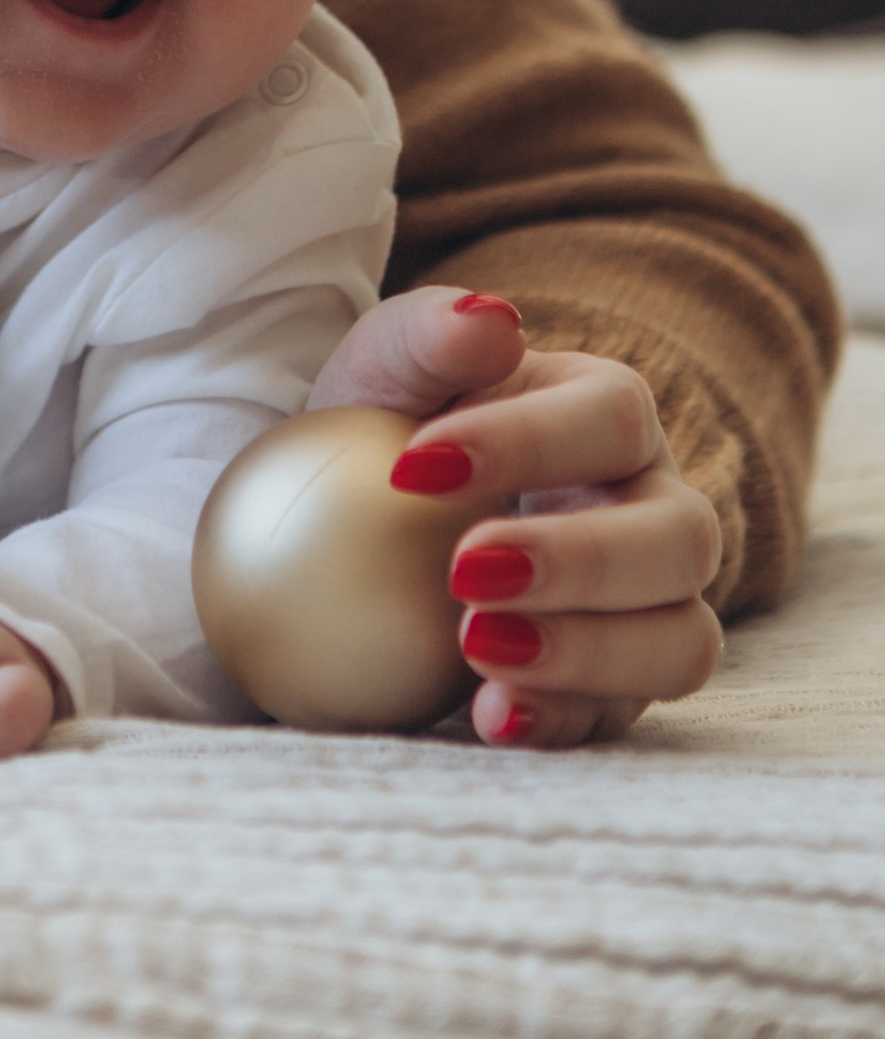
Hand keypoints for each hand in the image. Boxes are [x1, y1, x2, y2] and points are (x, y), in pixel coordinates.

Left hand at [311, 287, 723, 748]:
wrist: (357, 533)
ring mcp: (648, 611)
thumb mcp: (384, 371)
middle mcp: (652, 511)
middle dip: (581, 560)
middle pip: (679, 539)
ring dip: (588, 653)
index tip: (414, 466)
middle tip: (464, 571)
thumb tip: (488, 317)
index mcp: (608, 416)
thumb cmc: (386, 430)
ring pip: (680, 642)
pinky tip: (487, 717)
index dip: (528, 440)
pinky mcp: (613, 692)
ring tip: (474, 649)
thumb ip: (427, 336)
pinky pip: (616, 720)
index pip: (612, 417)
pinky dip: (558, 721)